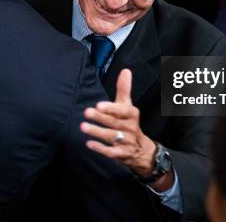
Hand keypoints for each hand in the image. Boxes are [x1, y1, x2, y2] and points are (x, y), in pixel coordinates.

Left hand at [81, 69, 173, 190]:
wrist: (142, 150)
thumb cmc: (130, 123)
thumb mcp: (128, 106)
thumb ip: (124, 89)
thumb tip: (125, 70)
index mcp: (132, 114)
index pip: (123, 110)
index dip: (111, 108)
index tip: (99, 105)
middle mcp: (131, 128)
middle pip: (114, 122)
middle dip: (100, 118)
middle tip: (87, 112)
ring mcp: (127, 142)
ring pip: (111, 136)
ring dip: (97, 132)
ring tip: (83, 126)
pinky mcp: (121, 154)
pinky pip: (111, 152)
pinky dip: (100, 148)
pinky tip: (89, 144)